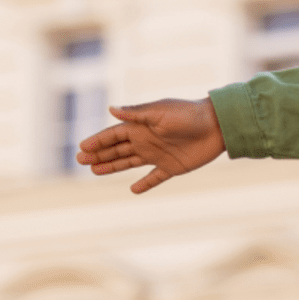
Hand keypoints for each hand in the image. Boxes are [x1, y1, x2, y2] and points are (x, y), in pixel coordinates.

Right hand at [76, 99, 225, 193]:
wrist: (217, 126)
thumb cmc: (188, 114)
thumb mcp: (160, 112)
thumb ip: (136, 114)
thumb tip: (110, 109)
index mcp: (141, 127)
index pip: (113, 135)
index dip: (98, 141)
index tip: (81, 147)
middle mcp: (147, 140)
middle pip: (117, 149)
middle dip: (99, 154)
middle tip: (80, 160)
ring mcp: (159, 155)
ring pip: (130, 162)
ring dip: (113, 166)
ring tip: (95, 171)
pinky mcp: (173, 167)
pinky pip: (155, 177)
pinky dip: (145, 184)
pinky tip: (134, 190)